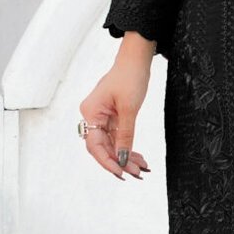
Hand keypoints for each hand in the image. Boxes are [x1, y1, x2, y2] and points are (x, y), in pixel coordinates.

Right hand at [78, 41, 153, 179]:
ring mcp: (101, 117)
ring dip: (126, 157)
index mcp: (90, 112)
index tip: (121, 173)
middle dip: (120, 161)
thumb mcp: (129, 109)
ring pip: (111, 144)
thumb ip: (125, 135)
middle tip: (137, 174)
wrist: (136, 60)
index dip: (107, 162)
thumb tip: (122, 159)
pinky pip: (117, 137)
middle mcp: (92, 116)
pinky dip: (127, 147)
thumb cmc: (130, 77)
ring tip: (142, 168)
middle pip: (103, 147)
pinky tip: (139, 157)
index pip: (95, 145)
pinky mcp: (111, 116)